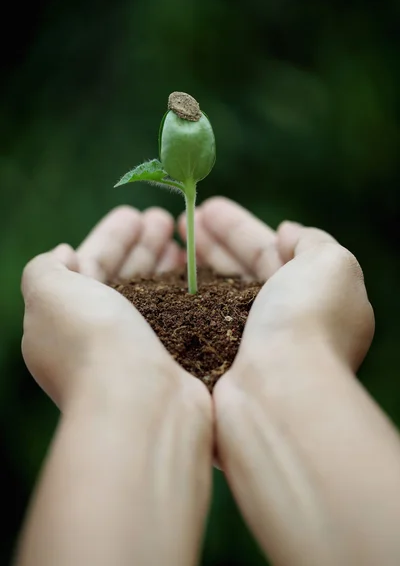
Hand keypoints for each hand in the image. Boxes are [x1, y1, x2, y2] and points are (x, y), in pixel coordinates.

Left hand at [18, 206, 211, 565]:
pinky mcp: (166, 361)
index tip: (135, 214)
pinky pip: (173, 314)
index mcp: (62, 319)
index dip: (109, 238)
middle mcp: (96, 336)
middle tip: (164, 219)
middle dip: (139, 245)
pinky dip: (182, 289)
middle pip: (120, 277)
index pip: (85, 266)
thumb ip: (45, 269)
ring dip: (162, 262)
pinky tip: (197, 271)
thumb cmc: (93, 343)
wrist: (141, 406)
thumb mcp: (49, 294)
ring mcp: (134, 351)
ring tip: (182, 234)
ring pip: (150, 294)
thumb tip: (64, 255)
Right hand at [180, 196, 373, 371]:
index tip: (208, 208)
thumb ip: (313, 242)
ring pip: (217, 294)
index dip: (239, 228)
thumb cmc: (306, 321)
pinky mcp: (220, 362)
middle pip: (240, 271)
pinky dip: (184, 297)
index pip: (270, 252)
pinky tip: (164, 279)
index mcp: (310, 296)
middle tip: (180, 218)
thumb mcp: (331, 265)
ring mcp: (248, 345)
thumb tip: (287, 232)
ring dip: (195, 264)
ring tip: (168, 240)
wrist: (278, 392)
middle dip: (212, 242)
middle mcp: (280, 321)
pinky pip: (199, 320)